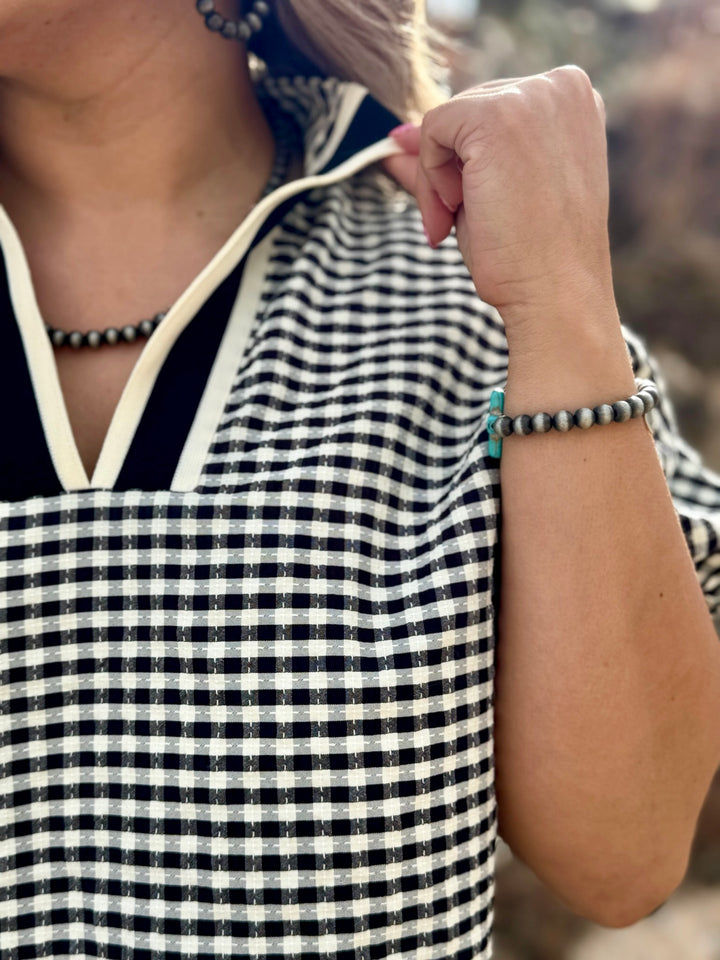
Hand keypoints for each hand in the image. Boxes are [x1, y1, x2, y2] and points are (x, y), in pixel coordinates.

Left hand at [383, 66, 616, 339]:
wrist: (556, 291)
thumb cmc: (529, 255)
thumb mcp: (485, 193)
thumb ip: (445, 158)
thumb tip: (393, 139)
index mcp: (572, 100)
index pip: (490, 109)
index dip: (466, 160)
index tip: (468, 207)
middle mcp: (561, 85)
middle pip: (466, 108)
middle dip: (449, 170)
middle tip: (453, 223)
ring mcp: (532, 95)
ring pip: (446, 121)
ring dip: (437, 178)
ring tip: (456, 220)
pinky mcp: (498, 113)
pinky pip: (432, 130)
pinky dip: (430, 177)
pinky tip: (457, 210)